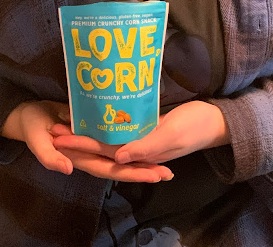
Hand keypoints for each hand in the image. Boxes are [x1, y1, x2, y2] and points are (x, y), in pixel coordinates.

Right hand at [2, 100, 172, 182]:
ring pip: (121, 150)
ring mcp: (93, 141)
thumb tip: (67, 169)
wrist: (26, 114)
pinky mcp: (92, 127)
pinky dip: (129, 137)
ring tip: (164, 157)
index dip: (133, 172)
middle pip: (122, 163)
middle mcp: (90, 152)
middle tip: (169, 172)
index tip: (155, 175)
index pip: (112, 169)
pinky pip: (114, 135)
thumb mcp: (37, 142)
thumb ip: (50, 157)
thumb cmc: (31, 128)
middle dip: (144, 168)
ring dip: (140, 155)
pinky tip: (144, 134)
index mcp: (80, 159)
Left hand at [53, 101, 228, 167]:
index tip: (57, 137)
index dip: (81, 145)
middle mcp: (139, 148)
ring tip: (69, 121)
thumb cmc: (196, 126)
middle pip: (102, 145)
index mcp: (143, 153)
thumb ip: (145, 146)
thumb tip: (116, 157)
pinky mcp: (149, 125)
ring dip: (91, 131)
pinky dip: (109, 122)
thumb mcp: (172, 133)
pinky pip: (123, 126)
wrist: (218, 119)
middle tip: (54, 127)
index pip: (104, 152)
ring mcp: (144, 137)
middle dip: (79, 138)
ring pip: (111, 136)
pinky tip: (97, 115)